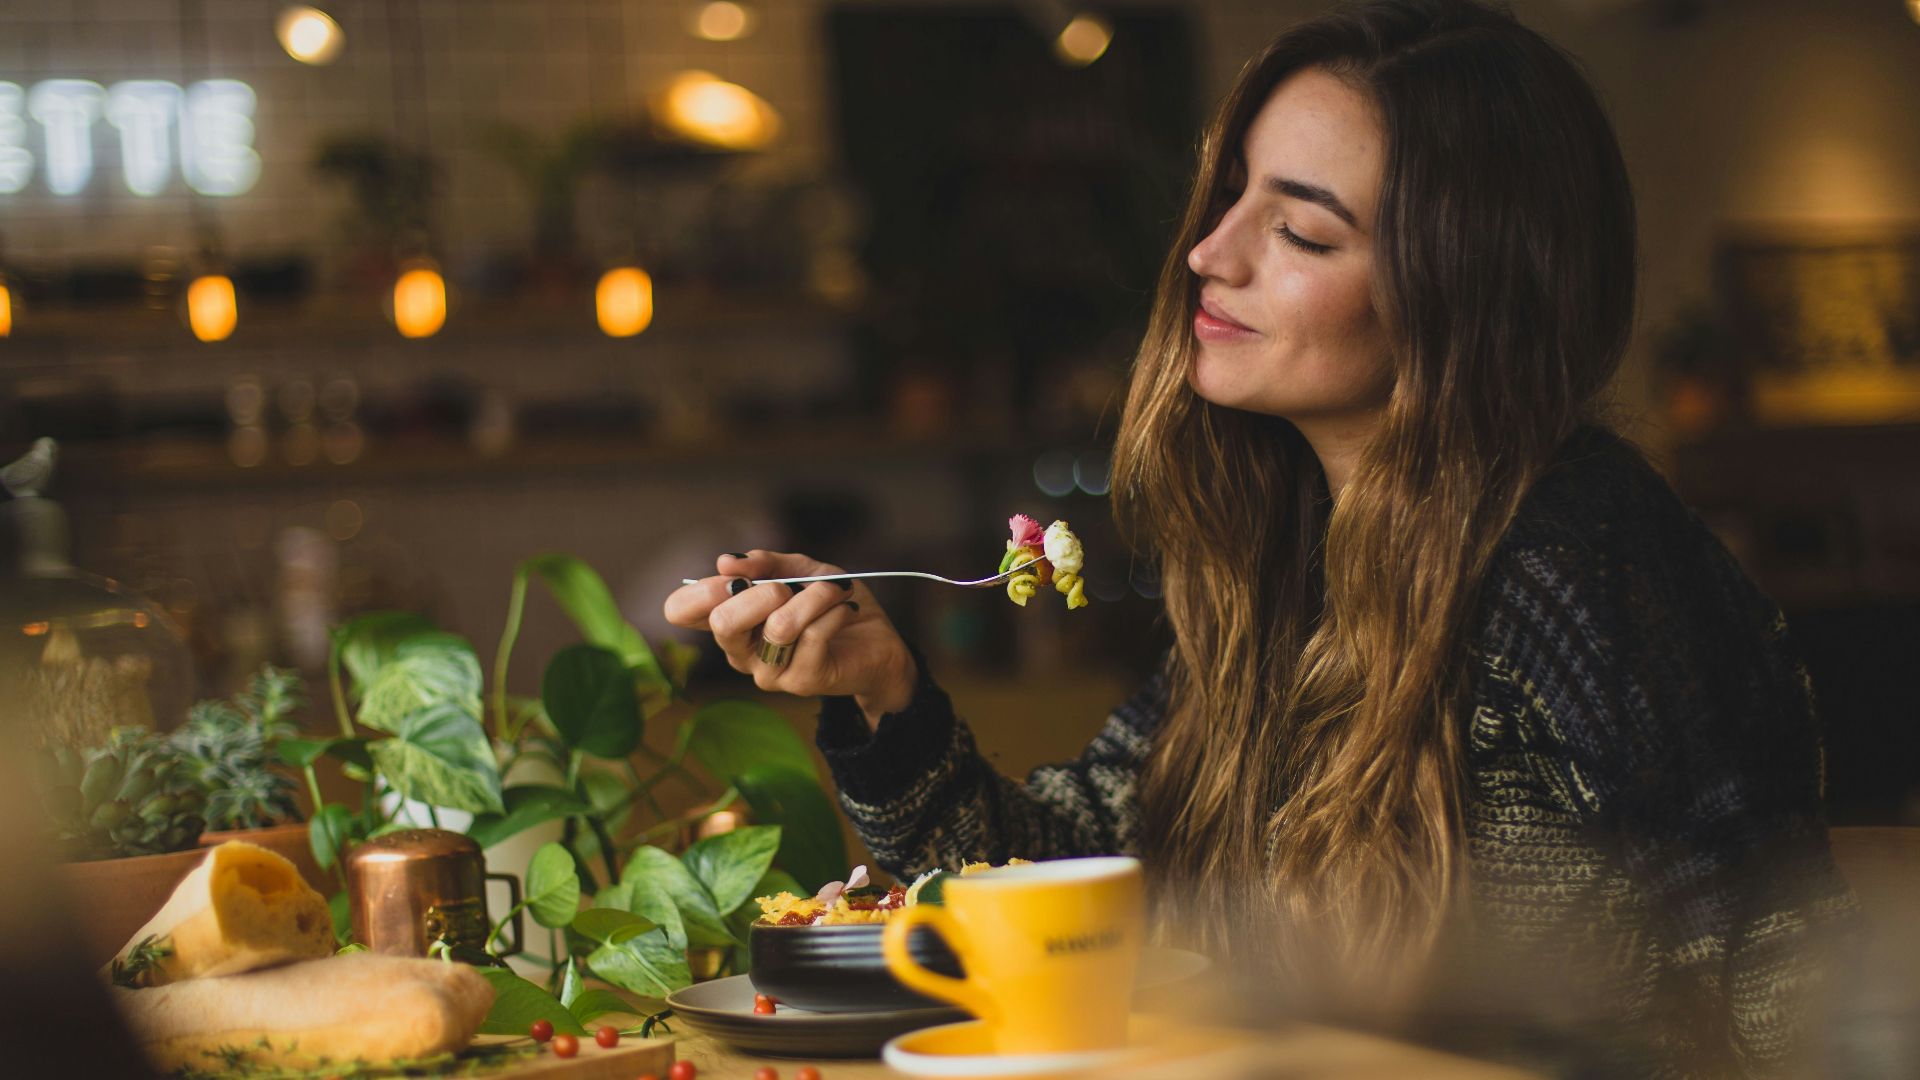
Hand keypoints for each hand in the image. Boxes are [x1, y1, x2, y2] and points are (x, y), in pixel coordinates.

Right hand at [662, 550, 916, 723]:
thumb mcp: (800, 570)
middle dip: (761, 592)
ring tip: (835, 589)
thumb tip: (725, 561)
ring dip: (813, 596)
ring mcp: (768, 672)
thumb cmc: (830, 604)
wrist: (878, 642)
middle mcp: (740, 651)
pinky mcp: (802, 681)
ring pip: (779, 626)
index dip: (700, 589)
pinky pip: (814, 635)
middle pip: (722, 622)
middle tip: (789, 585)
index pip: (680, 611)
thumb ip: (766, 563)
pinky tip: (846, 608)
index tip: (735, 576)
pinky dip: (834, 610)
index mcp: (730, 621)